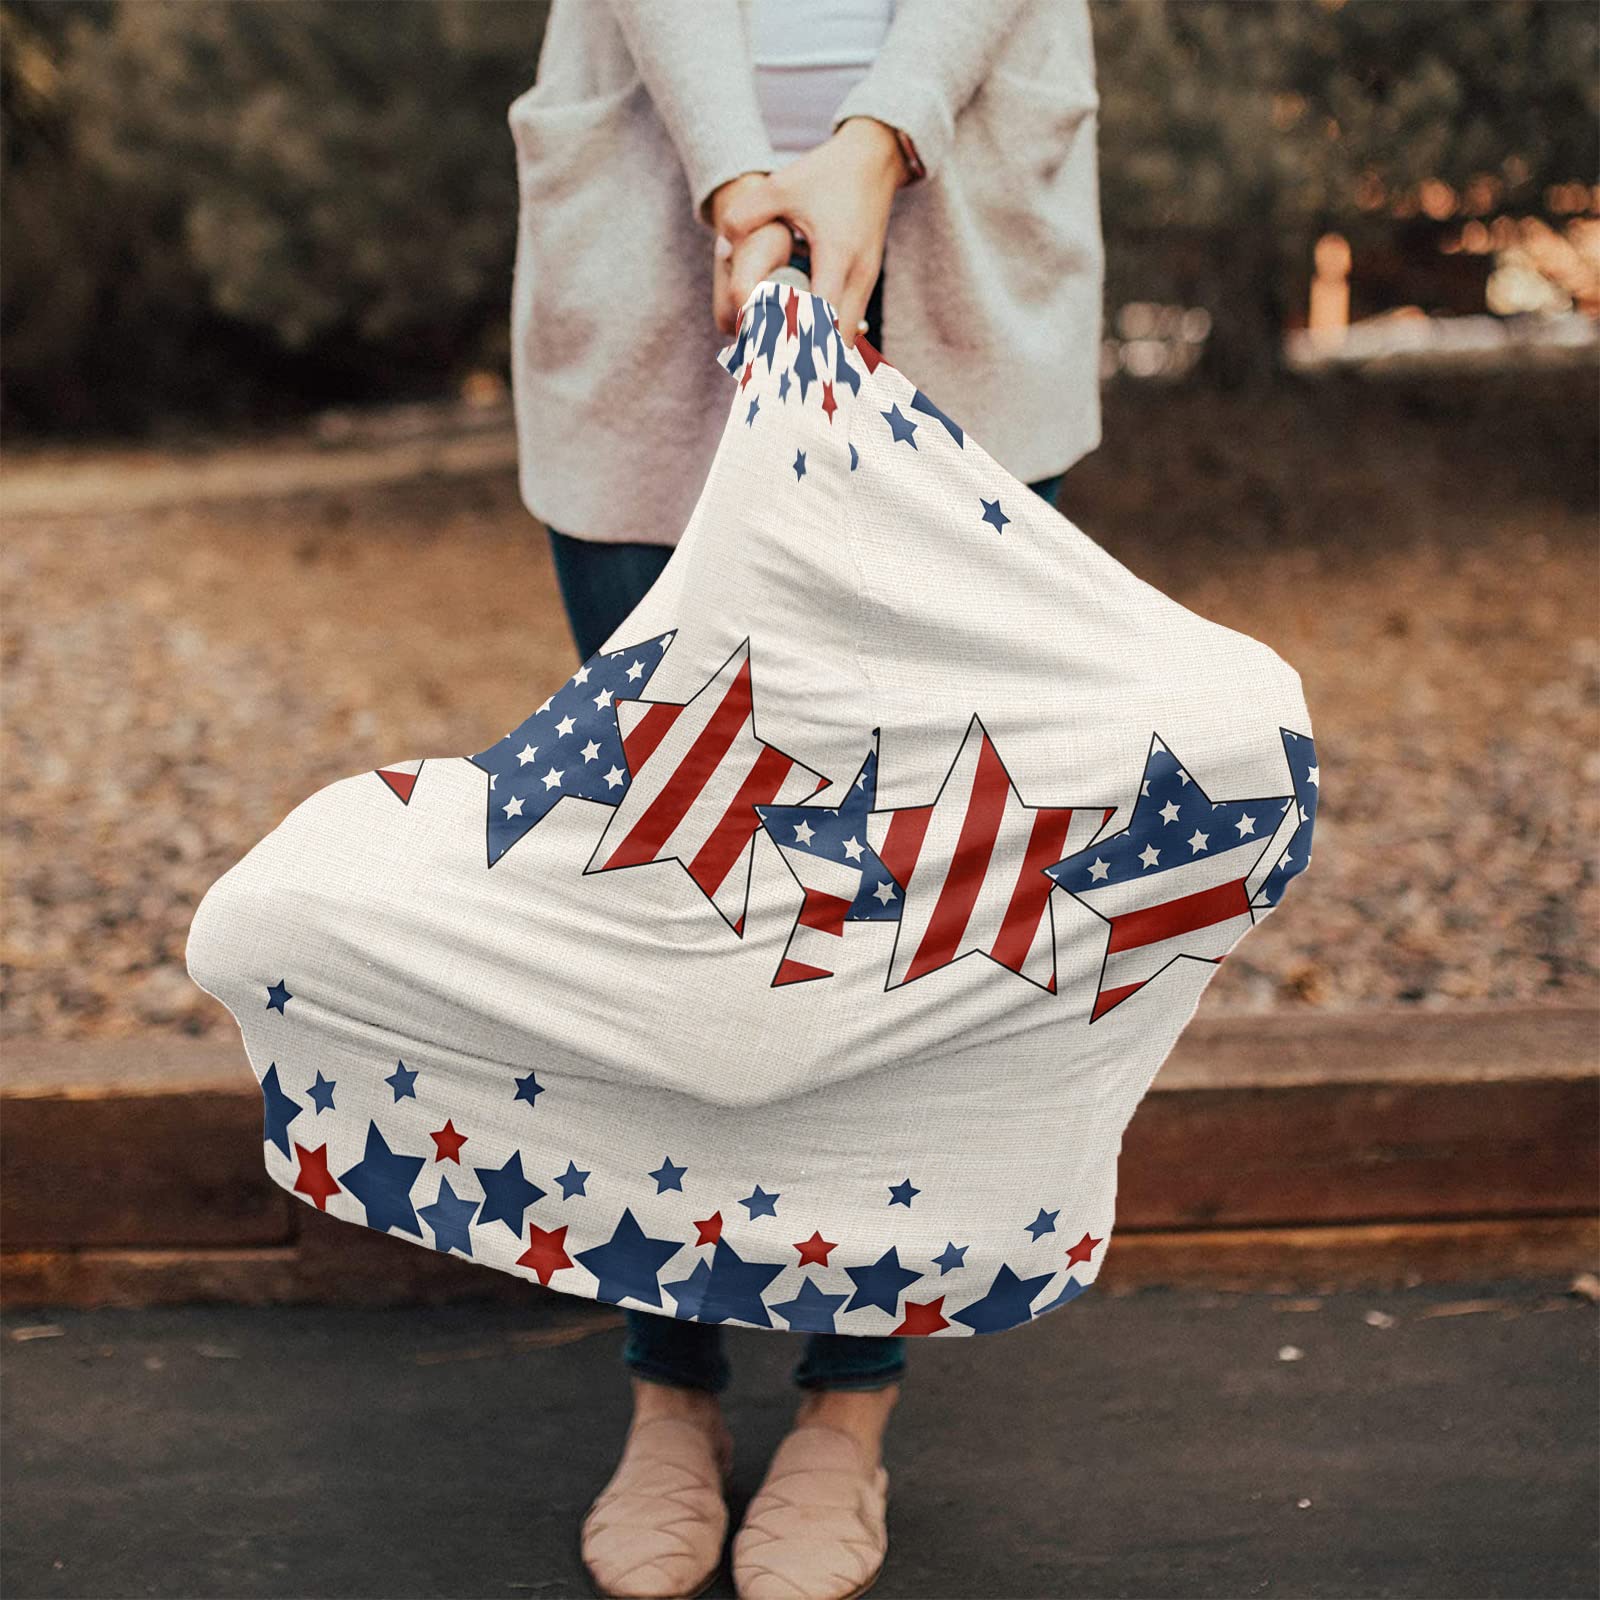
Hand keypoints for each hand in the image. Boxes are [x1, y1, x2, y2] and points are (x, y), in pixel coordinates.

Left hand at [714, 119, 906, 346]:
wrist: (874, 158)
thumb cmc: (827, 173)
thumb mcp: (782, 186)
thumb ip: (746, 214)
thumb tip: (722, 247)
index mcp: (837, 257)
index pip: (820, 320)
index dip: (796, 345)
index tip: (770, 363)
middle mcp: (858, 277)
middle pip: (837, 343)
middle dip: (808, 363)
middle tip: (774, 376)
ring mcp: (867, 282)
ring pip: (846, 338)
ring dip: (819, 354)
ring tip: (786, 368)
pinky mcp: (866, 282)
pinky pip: (849, 324)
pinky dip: (829, 339)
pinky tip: (803, 345)